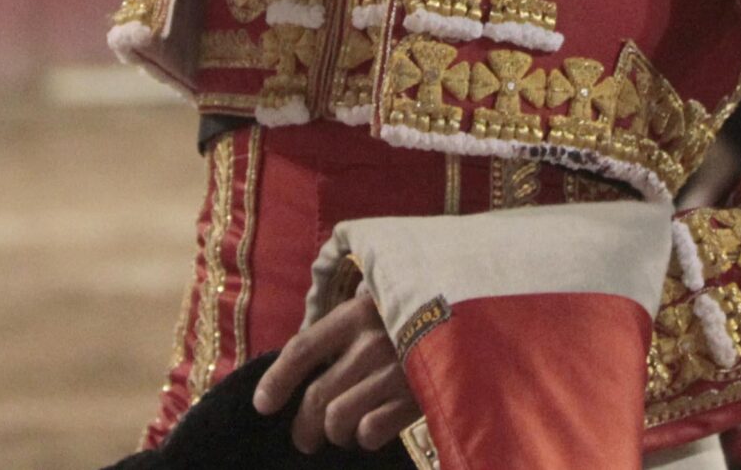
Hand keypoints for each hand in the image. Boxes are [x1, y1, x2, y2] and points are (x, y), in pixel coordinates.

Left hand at [253, 293, 421, 453]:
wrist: (478, 314)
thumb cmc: (418, 309)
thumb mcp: (379, 303)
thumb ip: (346, 326)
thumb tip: (306, 360)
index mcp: (357, 312)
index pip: (302, 349)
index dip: (277, 380)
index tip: (262, 406)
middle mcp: (372, 341)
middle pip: (317, 396)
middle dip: (303, 426)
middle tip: (303, 438)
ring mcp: (396, 371)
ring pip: (338, 419)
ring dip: (334, 433)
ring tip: (341, 432)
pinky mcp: (419, 396)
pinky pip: (371, 432)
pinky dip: (364, 436)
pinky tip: (369, 430)